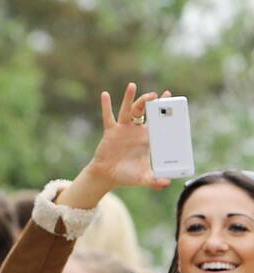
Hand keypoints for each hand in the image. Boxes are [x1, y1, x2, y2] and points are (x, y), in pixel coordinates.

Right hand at [61, 82, 171, 208]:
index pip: (158, 119)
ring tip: (132, 86)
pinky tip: (105, 95)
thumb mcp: (144, 178)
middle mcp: (136, 130)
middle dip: (149, 101)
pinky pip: (108, 117)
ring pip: (128, 110)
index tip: (169, 95)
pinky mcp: (110, 132)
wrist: (108, 177)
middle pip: (144, 111)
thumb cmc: (127, 176)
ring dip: (130, 98)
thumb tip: (166, 184)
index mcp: (148, 137)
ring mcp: (123, 129)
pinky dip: (106, 106)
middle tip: (155, 95)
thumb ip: (155, 181)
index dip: (163, 108)